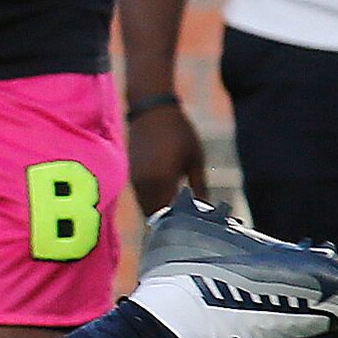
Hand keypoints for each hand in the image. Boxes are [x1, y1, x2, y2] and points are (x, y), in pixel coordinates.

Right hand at [127, 101, 207, 219]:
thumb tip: (204, 210)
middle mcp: (144, 184)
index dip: (179, 224)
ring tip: (179, 212)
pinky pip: (141, 196)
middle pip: (153, 215)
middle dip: (168, 221)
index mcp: (161, 181)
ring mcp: (135, 180)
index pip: (167, 215)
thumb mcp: (195, 160)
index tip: (194, 227)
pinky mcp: (132, 175)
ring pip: (145, 206)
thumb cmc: (179, 132)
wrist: (151, 111)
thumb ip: (198, 187)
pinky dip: (153, 201)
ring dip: (159, 211)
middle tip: (188, 223)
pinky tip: (167, 198)